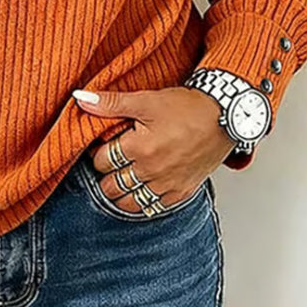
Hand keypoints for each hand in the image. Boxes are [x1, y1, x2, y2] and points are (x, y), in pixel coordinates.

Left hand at [72, 86, 236, 213]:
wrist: (225, 116)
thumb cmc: (187, 106)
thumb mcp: (146, 100)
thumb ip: (110, 102)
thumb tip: (80, 98)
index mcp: (140, 148)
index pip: (102, 162)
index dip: (100, 152)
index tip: (105, 145)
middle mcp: (152, 172)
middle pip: (111, 186)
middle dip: (107, 174)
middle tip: (112, 161)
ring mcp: (168, 185)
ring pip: (129, 203)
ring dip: (121, 191)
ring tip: (122, 176)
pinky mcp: (183, 192)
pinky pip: (153, 209)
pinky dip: (142, 203)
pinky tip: (140, 189)